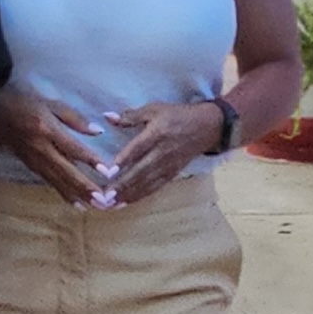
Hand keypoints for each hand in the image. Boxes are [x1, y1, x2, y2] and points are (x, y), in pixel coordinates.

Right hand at [0, 88, 109, 205]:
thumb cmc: (25, 105)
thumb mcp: (51, 104)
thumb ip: (75, 118)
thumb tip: (98, 131)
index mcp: (48, 130)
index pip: (73, 147)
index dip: (90, 159)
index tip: (107, 171)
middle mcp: (42, 149)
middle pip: (67, 171)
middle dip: (86, 187)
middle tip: (104, 200)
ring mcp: (36, 161)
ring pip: (60, 182)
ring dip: (79, 195)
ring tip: (97, 206)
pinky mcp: (32, 168)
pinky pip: (52, 183)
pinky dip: (65, 195)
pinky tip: (79, 204)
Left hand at [109, 101, 226, 204]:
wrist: (207, 127)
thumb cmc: (177, 115)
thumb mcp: (155, 109)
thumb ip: (131, 116)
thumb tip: (107, 116)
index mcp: (157, 133)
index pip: (138, 148)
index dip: (123, 160)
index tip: (108, 171)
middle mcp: (162, 152)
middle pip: (140, 170)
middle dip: (123, 185)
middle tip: (106, 196)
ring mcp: (168, 166)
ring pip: (146, 183)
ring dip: (129, 194)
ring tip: (111, 204)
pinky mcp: (172, 174)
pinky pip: (154, 187)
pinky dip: (140, 196)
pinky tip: (126, 202)